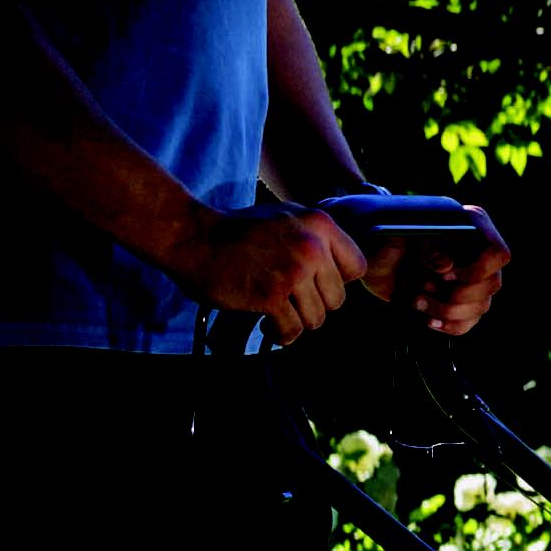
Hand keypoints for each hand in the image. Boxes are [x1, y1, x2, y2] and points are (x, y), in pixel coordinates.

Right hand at [182, 203, 365, 342]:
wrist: (192, 237)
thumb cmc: (237, 231)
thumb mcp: (286, 217)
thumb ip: (316, 238)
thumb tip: (340, 270)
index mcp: (319, 224)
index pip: (357, 267)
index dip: (338, 281)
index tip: (317, 284)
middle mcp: (311, 246)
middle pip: (337, 299)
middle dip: (314, 305)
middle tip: (291, 302)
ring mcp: (292, 272)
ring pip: (317, 318)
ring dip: (296, 321)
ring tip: (276, 312)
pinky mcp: (271, 296)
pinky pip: (292, 331)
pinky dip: (281, 334)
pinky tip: (267, 323)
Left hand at [363, 201, 509, 336]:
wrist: (369, 255)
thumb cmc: (381, 237)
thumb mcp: (397, 233)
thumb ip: (423, 243)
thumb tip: (446, 265)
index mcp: (470, 228)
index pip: (497, 253)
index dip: (478, 269)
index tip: (447, 274)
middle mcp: (476, 254)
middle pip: (491, 284)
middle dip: (456, 294)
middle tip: (425, 287)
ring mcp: (470, 280)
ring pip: (481, 307)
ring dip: (447, 310)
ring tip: (417, 300)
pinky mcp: (459, 302)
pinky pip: (469, 322)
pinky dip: (450, 326)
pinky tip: (429, 320)